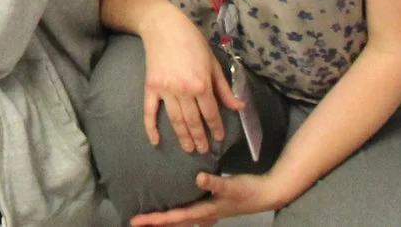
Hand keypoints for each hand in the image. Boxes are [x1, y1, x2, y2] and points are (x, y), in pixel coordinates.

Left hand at [129, 168, 299, 225]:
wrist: (265, 195)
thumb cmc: (248, 190)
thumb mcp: (232, 185)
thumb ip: (215, 182)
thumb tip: (198, 178)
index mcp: (205, 212)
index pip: (175, 218)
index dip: (155, 220)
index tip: (137, 220)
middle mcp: (204, 215)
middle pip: (174, 223)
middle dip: (154, 223)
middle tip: (134, 222)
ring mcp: (207, 213)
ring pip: (181, 220)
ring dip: (164, 221)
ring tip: (148, 219)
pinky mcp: (211, 207)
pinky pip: (188, 214)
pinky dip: (176, 215)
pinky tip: (172, 209)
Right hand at [138, 4, 240, 156]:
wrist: (163, 26)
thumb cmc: (192, 41)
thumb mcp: (212, 62)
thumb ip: (224, 87)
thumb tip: (239, 106)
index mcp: (201, 84)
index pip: (211, 113)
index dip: (216, 128)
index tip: (219, 138)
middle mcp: (184, 91)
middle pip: (193, 121)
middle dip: (200, 138)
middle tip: (203, 150)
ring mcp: (165, 90)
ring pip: (176, 120)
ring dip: (183, 137)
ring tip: (189, 149)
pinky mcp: (151, 87)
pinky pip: (150, 111)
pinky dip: (151, 127)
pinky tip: (155, 140)